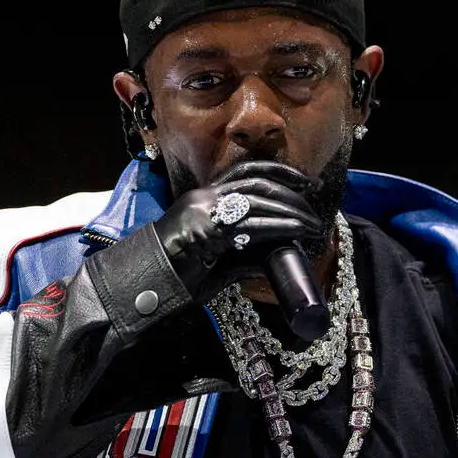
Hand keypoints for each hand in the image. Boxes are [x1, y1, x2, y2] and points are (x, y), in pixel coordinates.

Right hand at [151, 172, 323, 299]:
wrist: (142, 286)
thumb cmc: (174, 276)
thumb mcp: (213, 260)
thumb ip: (241, 255)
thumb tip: (269, 258)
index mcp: (202, 197)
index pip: (246, 171)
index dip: (279, 171)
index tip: (305, 182)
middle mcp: (203, 197)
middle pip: (258, 183)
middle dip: (293, 193)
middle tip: (315, 210)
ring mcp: (204, 212)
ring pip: (258, 200)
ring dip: (292, 211)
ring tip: (313, 225)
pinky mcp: (208, 231)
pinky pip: (252, 224)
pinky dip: (280, 226)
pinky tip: (298, 231)